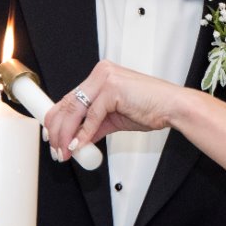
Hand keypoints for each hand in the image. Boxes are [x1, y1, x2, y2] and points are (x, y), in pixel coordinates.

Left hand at [45, 61, 179, 160]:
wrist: (174, 107)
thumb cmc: (151, 108)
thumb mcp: (116, 118)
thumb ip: (96, 125)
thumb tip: (77, 140)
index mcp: (100, 75)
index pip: (70, 97)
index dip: (56, 119)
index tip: (51, 136)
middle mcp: (100, 73)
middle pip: (68, 103)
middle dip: (58, 130)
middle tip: (56, 150)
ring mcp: (105, 78)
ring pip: (76, 110)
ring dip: (67, 135)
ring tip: (65, 152)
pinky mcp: (112, 88)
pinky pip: (92, 116)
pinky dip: (84, 134)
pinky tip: (79, 146)